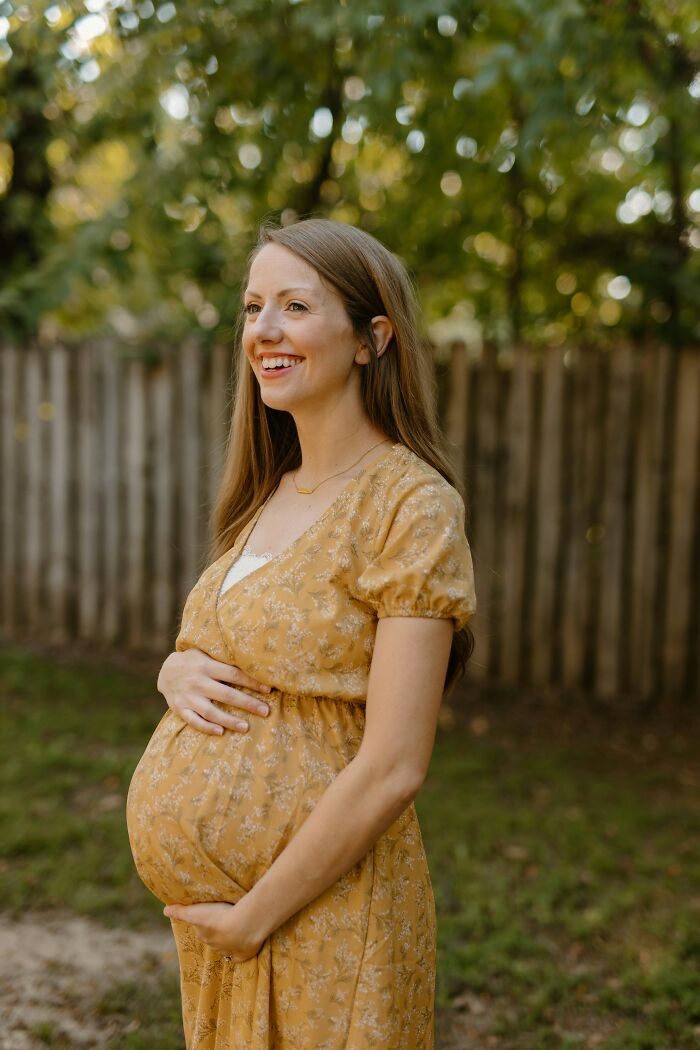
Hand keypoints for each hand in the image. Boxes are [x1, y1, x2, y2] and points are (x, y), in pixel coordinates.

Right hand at [157, 648, 271, 735]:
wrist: (165, 671)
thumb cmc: (195, 661)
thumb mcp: (206, 653)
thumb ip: (223, 658)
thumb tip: (253, 660)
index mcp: (206, 666)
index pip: (233, 674)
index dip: (251, 682)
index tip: (268, 689)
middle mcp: (197, 682)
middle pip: (226, 695)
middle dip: (247, 703)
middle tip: (265, 711)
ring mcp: (188, 697)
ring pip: (211, 711)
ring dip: (229, 720)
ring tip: (246, 727)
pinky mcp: (180, 709)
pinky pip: (193, 721)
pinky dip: (206, 727)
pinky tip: (221, 732)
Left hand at [163, 900, 265, 961]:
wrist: (243, 927)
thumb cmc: (218, 916)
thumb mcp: (196, 912)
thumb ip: (180, 912)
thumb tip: (165, 910)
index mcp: (204, 935)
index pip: (202, 929)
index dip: (205, 922)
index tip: (211, 915)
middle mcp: (215, 946)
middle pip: (213, 938)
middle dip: (217, 931)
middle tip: (223, 919)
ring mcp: (230, 951)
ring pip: (226, 945)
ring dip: (229, 938)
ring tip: (236, 927)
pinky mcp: (243, 955)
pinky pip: (239, 956)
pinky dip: (239, 952)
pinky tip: (242, 945)